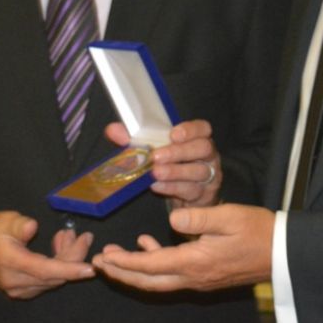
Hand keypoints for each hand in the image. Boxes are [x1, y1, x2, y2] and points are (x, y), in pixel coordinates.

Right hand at [0, 211, 94, 298]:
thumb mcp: (3, 221)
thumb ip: (19, 224)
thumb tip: (32, 227)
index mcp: (11, 263)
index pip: (46, 270)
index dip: (70, 269)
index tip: (90, 268)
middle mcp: (16, 282)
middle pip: (54, 276)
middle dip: (73, 257)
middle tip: (84, 236)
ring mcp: (18, 289)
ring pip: (52, 280)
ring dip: (66, 260)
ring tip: (68, 236)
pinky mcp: (21, 289)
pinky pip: (46, 281)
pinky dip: (57, 266)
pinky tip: (59, 247)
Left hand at [92, 203, 273, 291]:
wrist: (282, 253)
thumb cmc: (258, 231)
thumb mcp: (230, 216)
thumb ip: (199, 218)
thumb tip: (172, 221)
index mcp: (195, 262)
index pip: (151, 266)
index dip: (125, 262)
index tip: (104, 257)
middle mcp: (193, 277)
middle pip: (148, 281)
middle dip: (121, 273)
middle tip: (98, 263)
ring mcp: (199, 279)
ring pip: (158, 280)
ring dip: (135, 270)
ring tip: (116, 256)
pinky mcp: (205, 275)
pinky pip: (172, 274)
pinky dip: (155, 262)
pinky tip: (149, 244)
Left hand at [105, 119, 222, 207]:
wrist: (183, 194)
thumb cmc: (169, 164)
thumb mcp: (153, 148)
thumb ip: (134, 138)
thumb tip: (113, 130)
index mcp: (197, 138)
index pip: (203, 128)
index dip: (190, 130)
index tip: (173, 134)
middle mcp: (207, 155)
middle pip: (202, 148)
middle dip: (178, 152)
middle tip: (156, 157)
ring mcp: (209, 175)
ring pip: (198, 171)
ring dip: (175, 172)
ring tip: (155, 173)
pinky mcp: (204, 195)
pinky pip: (191, 190)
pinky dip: (172, 188)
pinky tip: (158, 186)